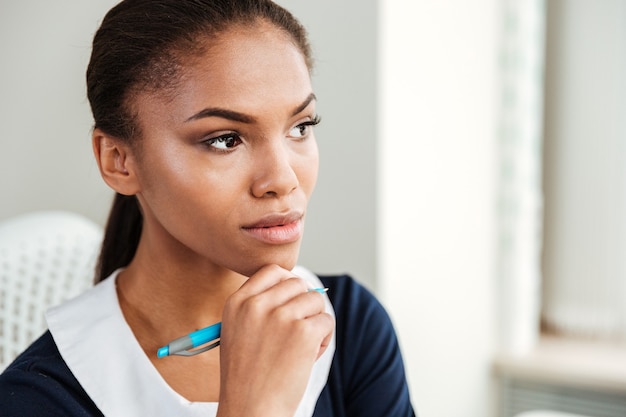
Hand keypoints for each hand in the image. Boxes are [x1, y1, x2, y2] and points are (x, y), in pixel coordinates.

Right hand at [216, 264, 333, 416]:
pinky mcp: (303, 332)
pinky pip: (327, 321)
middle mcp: (257, 305)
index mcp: (237, 303)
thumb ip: (259, 307)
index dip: (287, 283)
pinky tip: (309, 357)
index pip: (271, 271)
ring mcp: (281, 316)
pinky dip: (325, 339)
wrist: (250, 410)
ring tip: (302, 347)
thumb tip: (298, 285)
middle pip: (297, 283)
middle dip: (304, 305)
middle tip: (298, 331)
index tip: (292, 300)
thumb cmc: (247, 378)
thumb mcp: (237, 332)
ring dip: (315, 322)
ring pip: (315, 300)